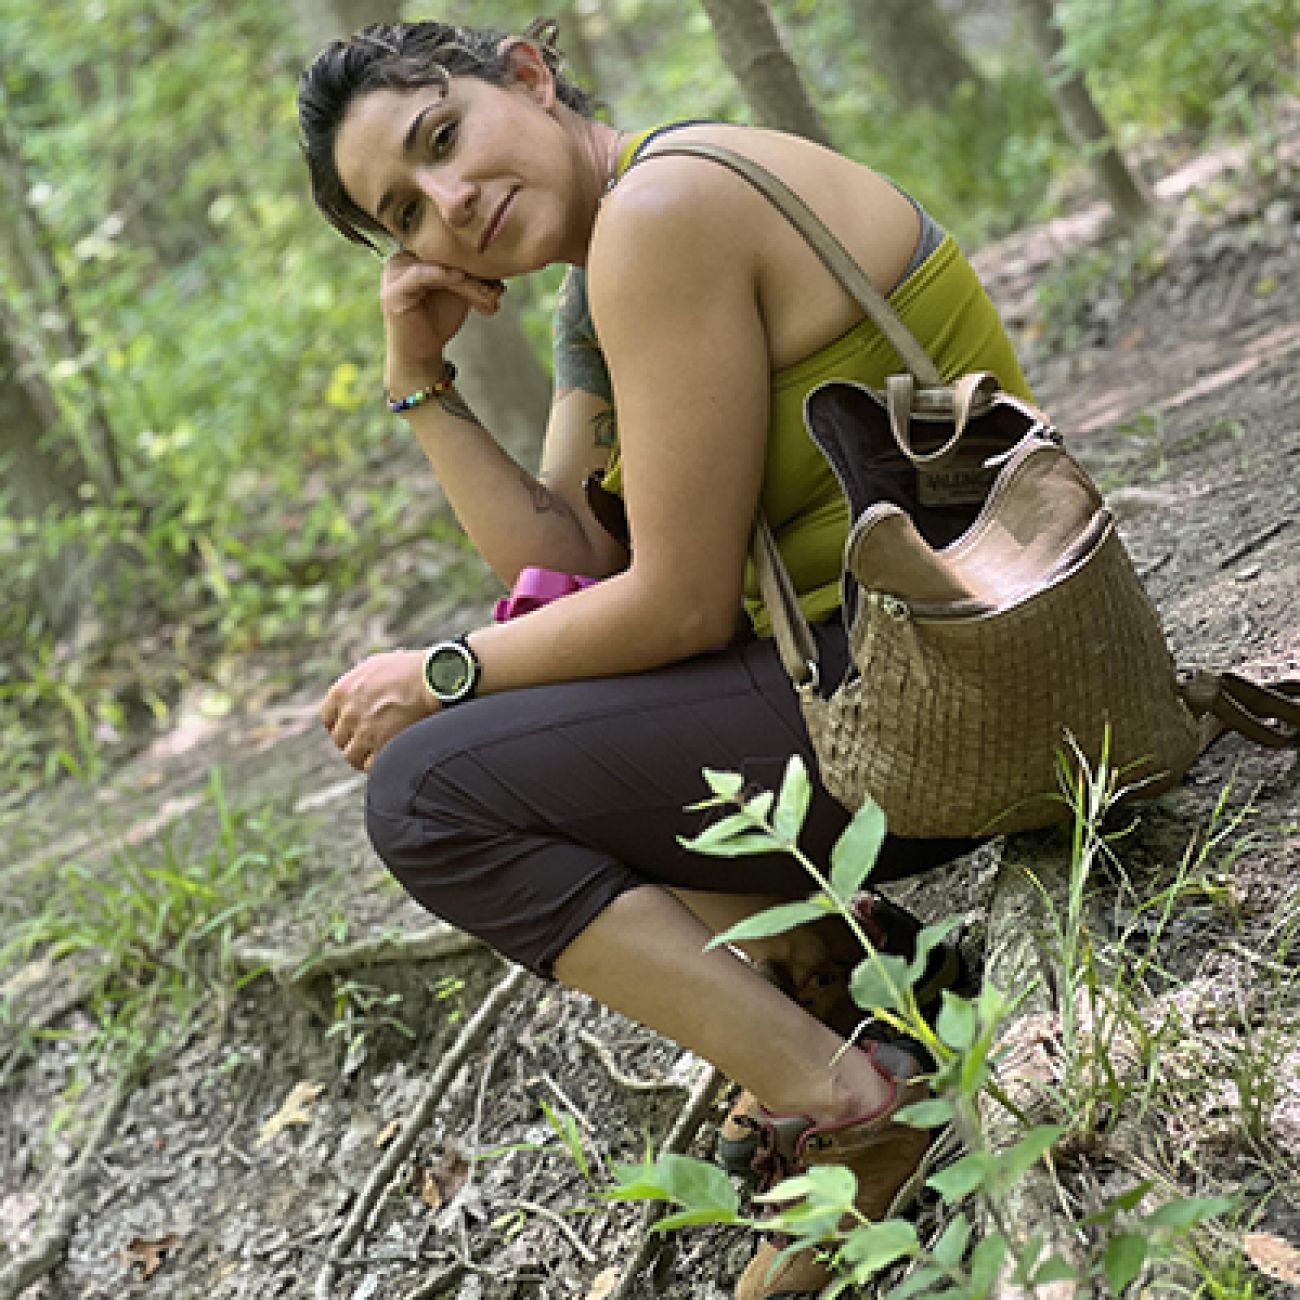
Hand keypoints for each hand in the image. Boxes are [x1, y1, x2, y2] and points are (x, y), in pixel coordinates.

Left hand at [319, 649, 435, 771]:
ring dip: (363, 757)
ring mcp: (364, 731)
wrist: (431, 679)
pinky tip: (386, 759)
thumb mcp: (375, 666)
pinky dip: (377, 765)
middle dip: (353, 741)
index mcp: (341, 692)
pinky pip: (371, 766)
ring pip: (352, 756)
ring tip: (377, 755)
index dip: (340, 726)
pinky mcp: (382, 745)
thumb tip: (358, 692)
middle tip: (368, 742)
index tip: (350, 730)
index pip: (328, 719)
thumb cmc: (409, 669)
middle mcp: (348, 713)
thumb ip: (360, 682)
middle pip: (340, 739)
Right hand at [381, 253, 505, 388]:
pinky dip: (443, 276)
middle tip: (498, 289)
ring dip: (466, 280)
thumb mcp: (459, 291)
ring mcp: (394, 274)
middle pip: (442, 256)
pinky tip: (460, 278)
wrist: (422, 354)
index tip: (499, 274)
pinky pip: (420, 275)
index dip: (473, 258)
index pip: (446, 248)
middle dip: (473, 272)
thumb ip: (469, 272)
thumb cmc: (438, 321)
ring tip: (488, 295)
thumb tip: (497, 257)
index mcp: (414, 255)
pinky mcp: (393, 291)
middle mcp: (401, 260)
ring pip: (436, 265)